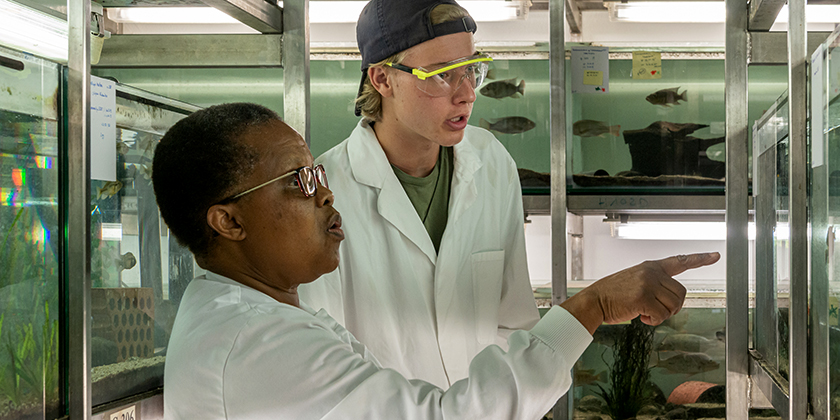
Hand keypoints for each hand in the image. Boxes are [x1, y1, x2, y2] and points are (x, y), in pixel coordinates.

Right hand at [560, 252, 720, 334]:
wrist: (595, 301)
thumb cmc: (614, 295)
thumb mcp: (635, 281)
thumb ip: (654, 284)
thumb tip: (671, 300)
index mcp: (651, 266)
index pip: (679, 261)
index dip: (699, 259)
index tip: (714, 256)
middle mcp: (652, 272)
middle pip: (681, 293)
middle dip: (672, 307)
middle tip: (656, 311)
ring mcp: (648, 284)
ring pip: (674, 306)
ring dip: (662, 314)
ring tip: (645, 312)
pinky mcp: (643, 297)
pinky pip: (662, 315)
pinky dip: (653, 321)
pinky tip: (641, 316)